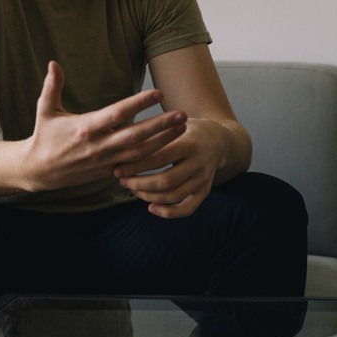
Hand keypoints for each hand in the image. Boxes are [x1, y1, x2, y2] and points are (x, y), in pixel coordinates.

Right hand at [20, 61, 188, 190]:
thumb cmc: (44, 136)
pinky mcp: (109, 172)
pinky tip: (171, 149)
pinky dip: (154, 158)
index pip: (117, 114)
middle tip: (182, 114)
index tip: (158, 93)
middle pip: (135, 135)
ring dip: (164, 141)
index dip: (139, 104)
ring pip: (140, 153)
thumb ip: (52, 86)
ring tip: (183, 128)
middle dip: (161, 125)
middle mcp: (98, 146)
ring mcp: (105, 161)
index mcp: (85, 128)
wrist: (39, 171)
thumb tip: (53, 62)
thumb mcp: (45, 110)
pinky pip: (135, 166)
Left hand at [114, 118, 231, 217]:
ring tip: (133, 190)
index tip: (118, 168)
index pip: (159, 158)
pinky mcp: (204, 191)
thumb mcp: (174, 124)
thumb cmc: (187, 129)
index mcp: (190, 143)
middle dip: (139, 183)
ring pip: (173, 196)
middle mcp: (199, 163)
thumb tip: (120, 140)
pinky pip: (187, 209)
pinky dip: (168, 213)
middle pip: (165, 180)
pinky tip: (151, 208)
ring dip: (148, 196)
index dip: (136, 166)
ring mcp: (203, 179)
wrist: (219, 140)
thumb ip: (153, 132)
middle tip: (122, 180)